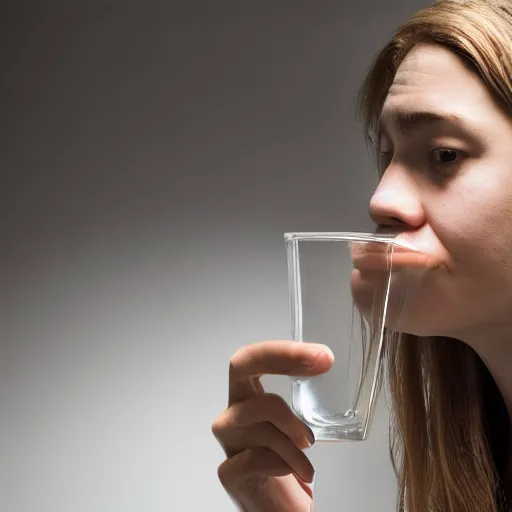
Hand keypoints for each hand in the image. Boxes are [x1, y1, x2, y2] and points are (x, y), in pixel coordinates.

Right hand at [212, 340, 333, 511]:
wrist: (281, 511)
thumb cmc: (290, 466)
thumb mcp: (300, 425)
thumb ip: (307, 401)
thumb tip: (328, 368)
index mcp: (250, 397)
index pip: (254, 359)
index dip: (284, 350)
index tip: (322, 355)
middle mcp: (234, 412)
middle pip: (241, 366)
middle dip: (282, 357)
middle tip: (321, 363)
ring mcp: (229, 441)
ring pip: (260, 415)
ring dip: (294, 432)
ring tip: (309, 451)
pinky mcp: (230, 473)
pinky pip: (257, 456)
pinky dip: (284, 463)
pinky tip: (295, 473)